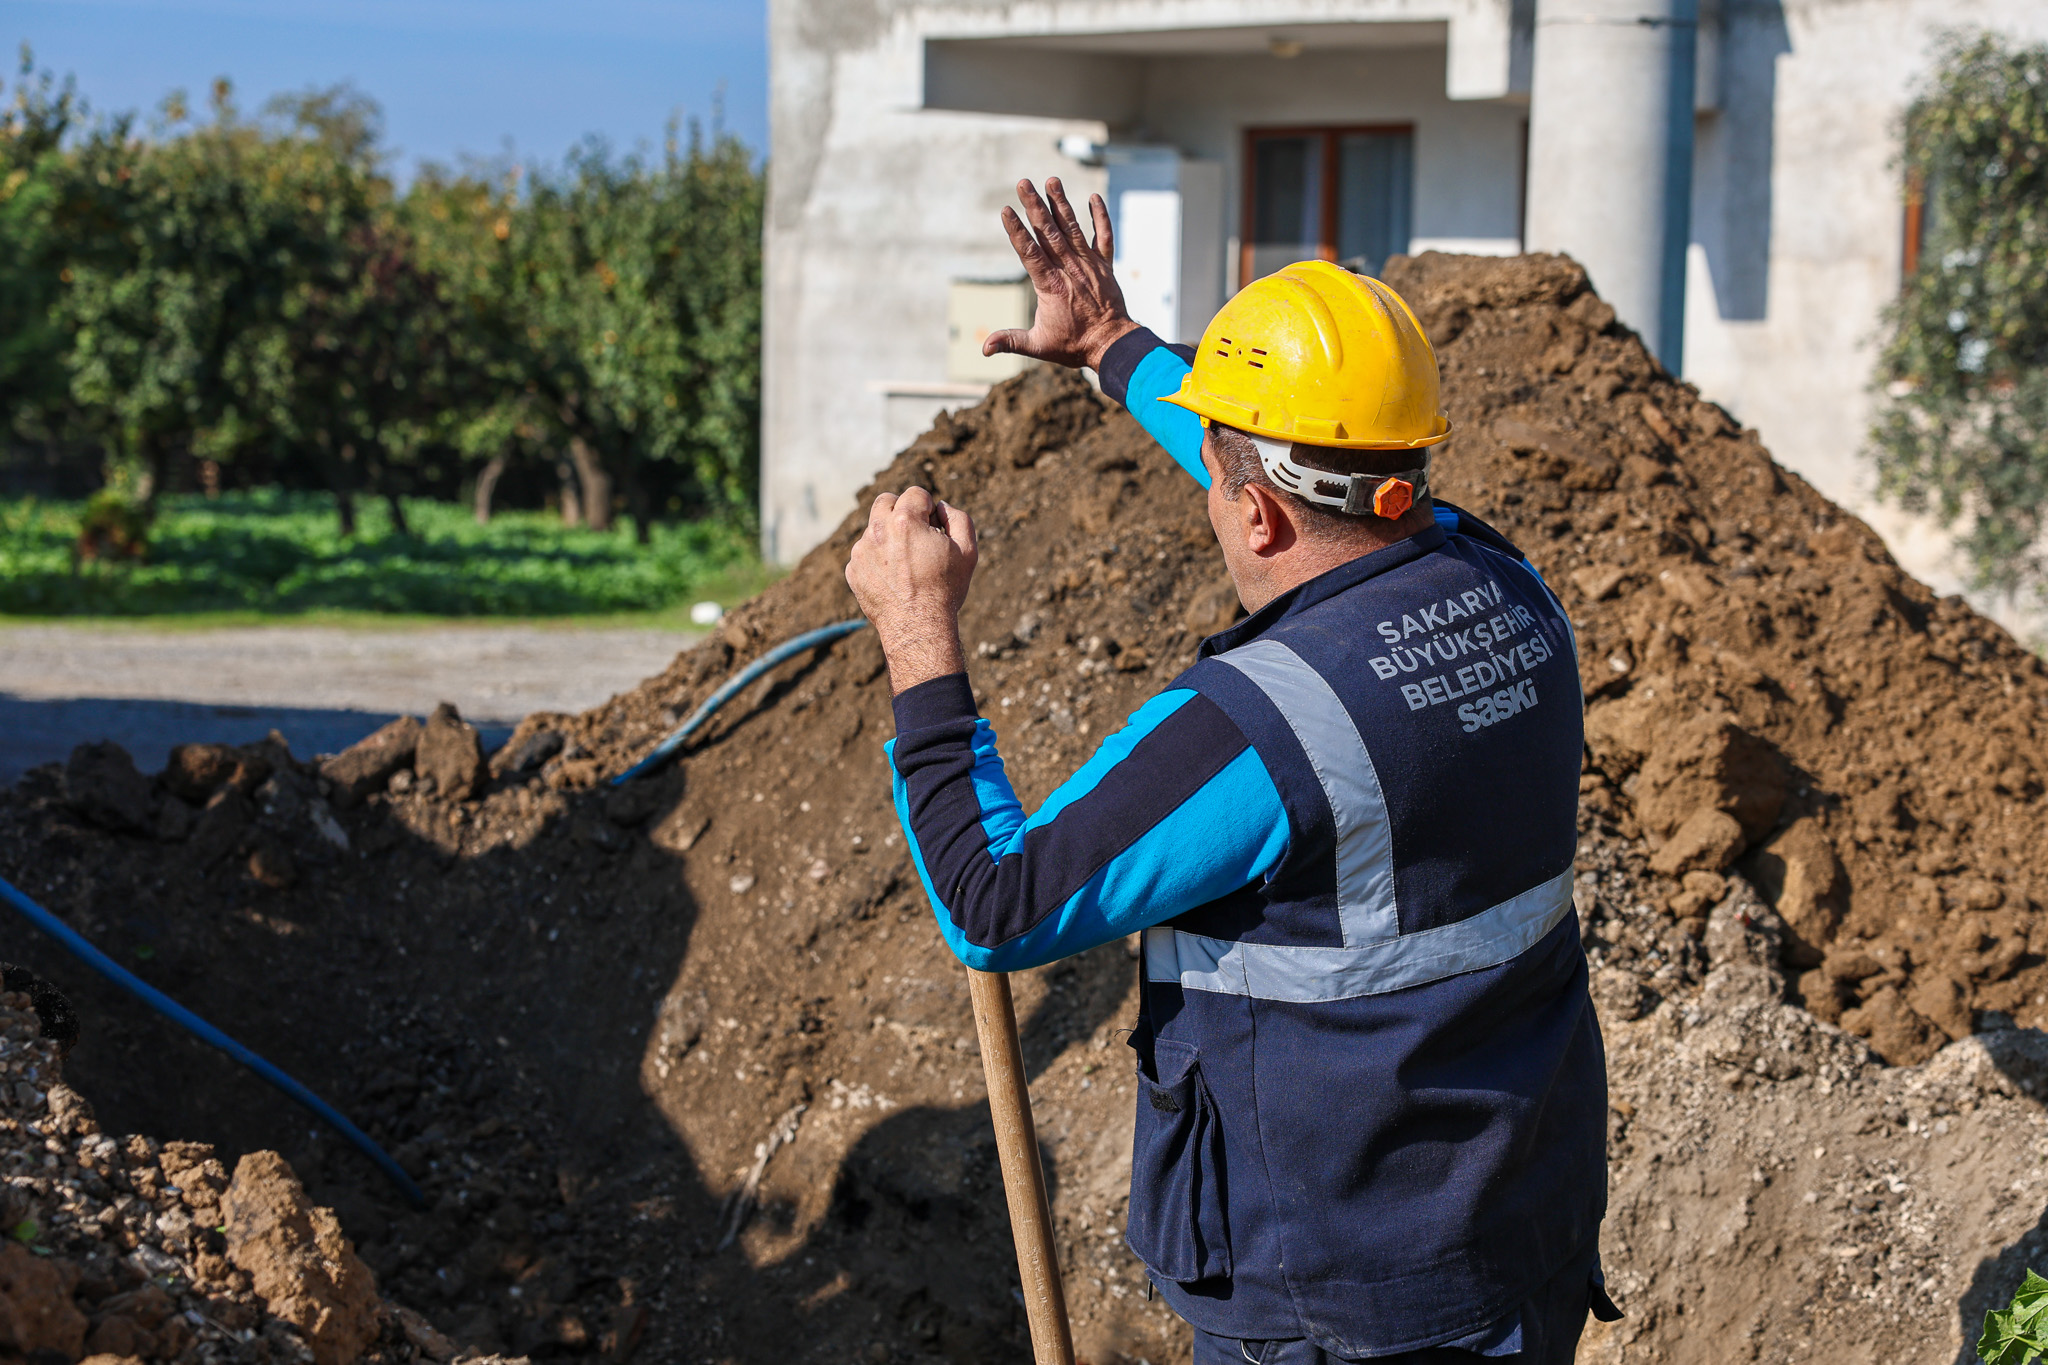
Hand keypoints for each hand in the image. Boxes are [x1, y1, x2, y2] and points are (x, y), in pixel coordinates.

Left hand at [844, 486, 976, 693]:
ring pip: (873, 528)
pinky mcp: (853, 569)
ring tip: (906, 563)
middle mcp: (877, 531)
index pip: (915, 493)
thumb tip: (941, 507)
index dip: (929, 508)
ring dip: (889, 536)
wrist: (917, 627)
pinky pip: (865, 553)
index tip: (934, 526)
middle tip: (916, 533)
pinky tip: (893, 578)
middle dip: (902, 510)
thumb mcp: (967, 551)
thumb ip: (958, 518)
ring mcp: (861, 551)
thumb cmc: (945, 589)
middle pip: (886, 501)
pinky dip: (877, 559)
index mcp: (906, 521)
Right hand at [984, 177, 1139, 371]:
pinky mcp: (1105, 265)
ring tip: (1051, 180)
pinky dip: (1100, 217)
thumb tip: (983, 348)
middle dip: (1035, 206)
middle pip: (1049, 232)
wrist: (1112, 344)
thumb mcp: (1038, 345)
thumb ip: (1011, 342)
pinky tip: (1093, 198)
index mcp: (1050, 285)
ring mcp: (1089, 264)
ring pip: (1073, 228)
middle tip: (1023, 183)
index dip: (1017, 231)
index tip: (1006, 210)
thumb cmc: (1074, 345)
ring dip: (1061, 203)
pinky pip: (1104, 236)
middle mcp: (1069, 269)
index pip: (1029, 252)